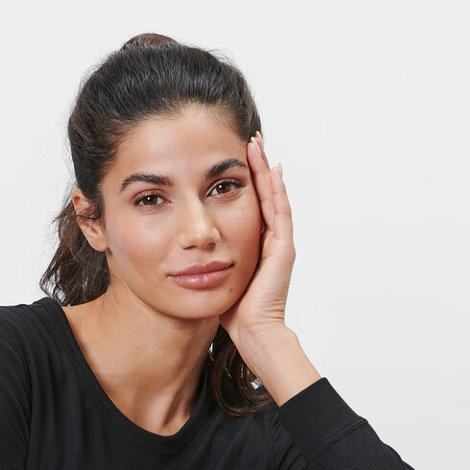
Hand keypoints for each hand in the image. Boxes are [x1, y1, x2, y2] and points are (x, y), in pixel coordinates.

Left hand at [220, 133, 293, 344]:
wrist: (252, 332)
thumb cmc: (233, 311)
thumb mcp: (215, 275)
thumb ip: (208, 257)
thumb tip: (186, 247)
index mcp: (254, 244)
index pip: (250, 203)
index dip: (243, 179)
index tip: (232, 156)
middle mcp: (270, 240)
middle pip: (264, 193)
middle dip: (256, 166)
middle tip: (248, 138)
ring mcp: (279, 243)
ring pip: (273, 196)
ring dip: (265, 168)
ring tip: (256, 143)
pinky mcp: (283, 249)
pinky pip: (279, 211)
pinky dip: (275, 189)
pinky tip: (270, 168)